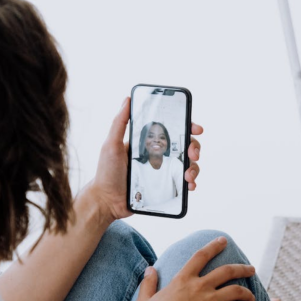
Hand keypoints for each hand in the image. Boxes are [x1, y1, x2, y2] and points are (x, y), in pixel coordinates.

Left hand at [89, 97, 203, 220]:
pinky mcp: (164, 187)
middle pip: (184, 146)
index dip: (186, 126)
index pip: (171, 129)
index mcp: (147, 142)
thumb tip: (127, 99)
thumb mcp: (111, 145)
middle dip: (194, 147)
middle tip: (193, 153)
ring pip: (187, 164)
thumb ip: (119, 123)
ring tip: (188, 175)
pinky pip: (183, 183)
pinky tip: (189, 185)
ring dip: (194, 167)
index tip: (195, 128)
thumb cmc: (106, 173)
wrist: (107, 201)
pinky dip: (191, 183)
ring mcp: (162, 171)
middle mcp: (157, 155)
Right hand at [135, 237, 255, 300]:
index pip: (201, 256)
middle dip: (242, 268)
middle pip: (227, 271)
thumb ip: (148, 284)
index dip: (213, 246)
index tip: (223, 241)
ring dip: (248, 293)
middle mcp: (200, 286)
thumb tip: (149, 269)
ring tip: (252, 297)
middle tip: (251, 268)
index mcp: (183, 280)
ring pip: (237, 290)